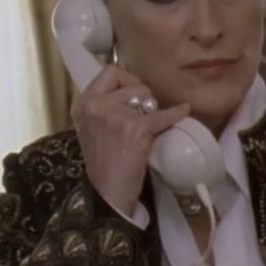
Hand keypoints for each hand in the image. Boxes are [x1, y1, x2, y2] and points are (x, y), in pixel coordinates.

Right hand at [72, 65, 188, 214]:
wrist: (106, 194)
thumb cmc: (102, 164)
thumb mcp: (91, 129)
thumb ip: (103, 108)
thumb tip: (131, 93)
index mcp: (82, 104)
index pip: (109, 72)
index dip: (125, 80)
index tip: (133, 96)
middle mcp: (95, 105)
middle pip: (131, 82)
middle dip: (142, 95)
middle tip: (142, 114)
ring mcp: (114, 115)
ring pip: (145, 96)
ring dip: (151, 108)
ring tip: (147, 127)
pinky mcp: (134, 128)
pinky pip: (161, 115)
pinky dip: (175, 114)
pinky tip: (183, 111)